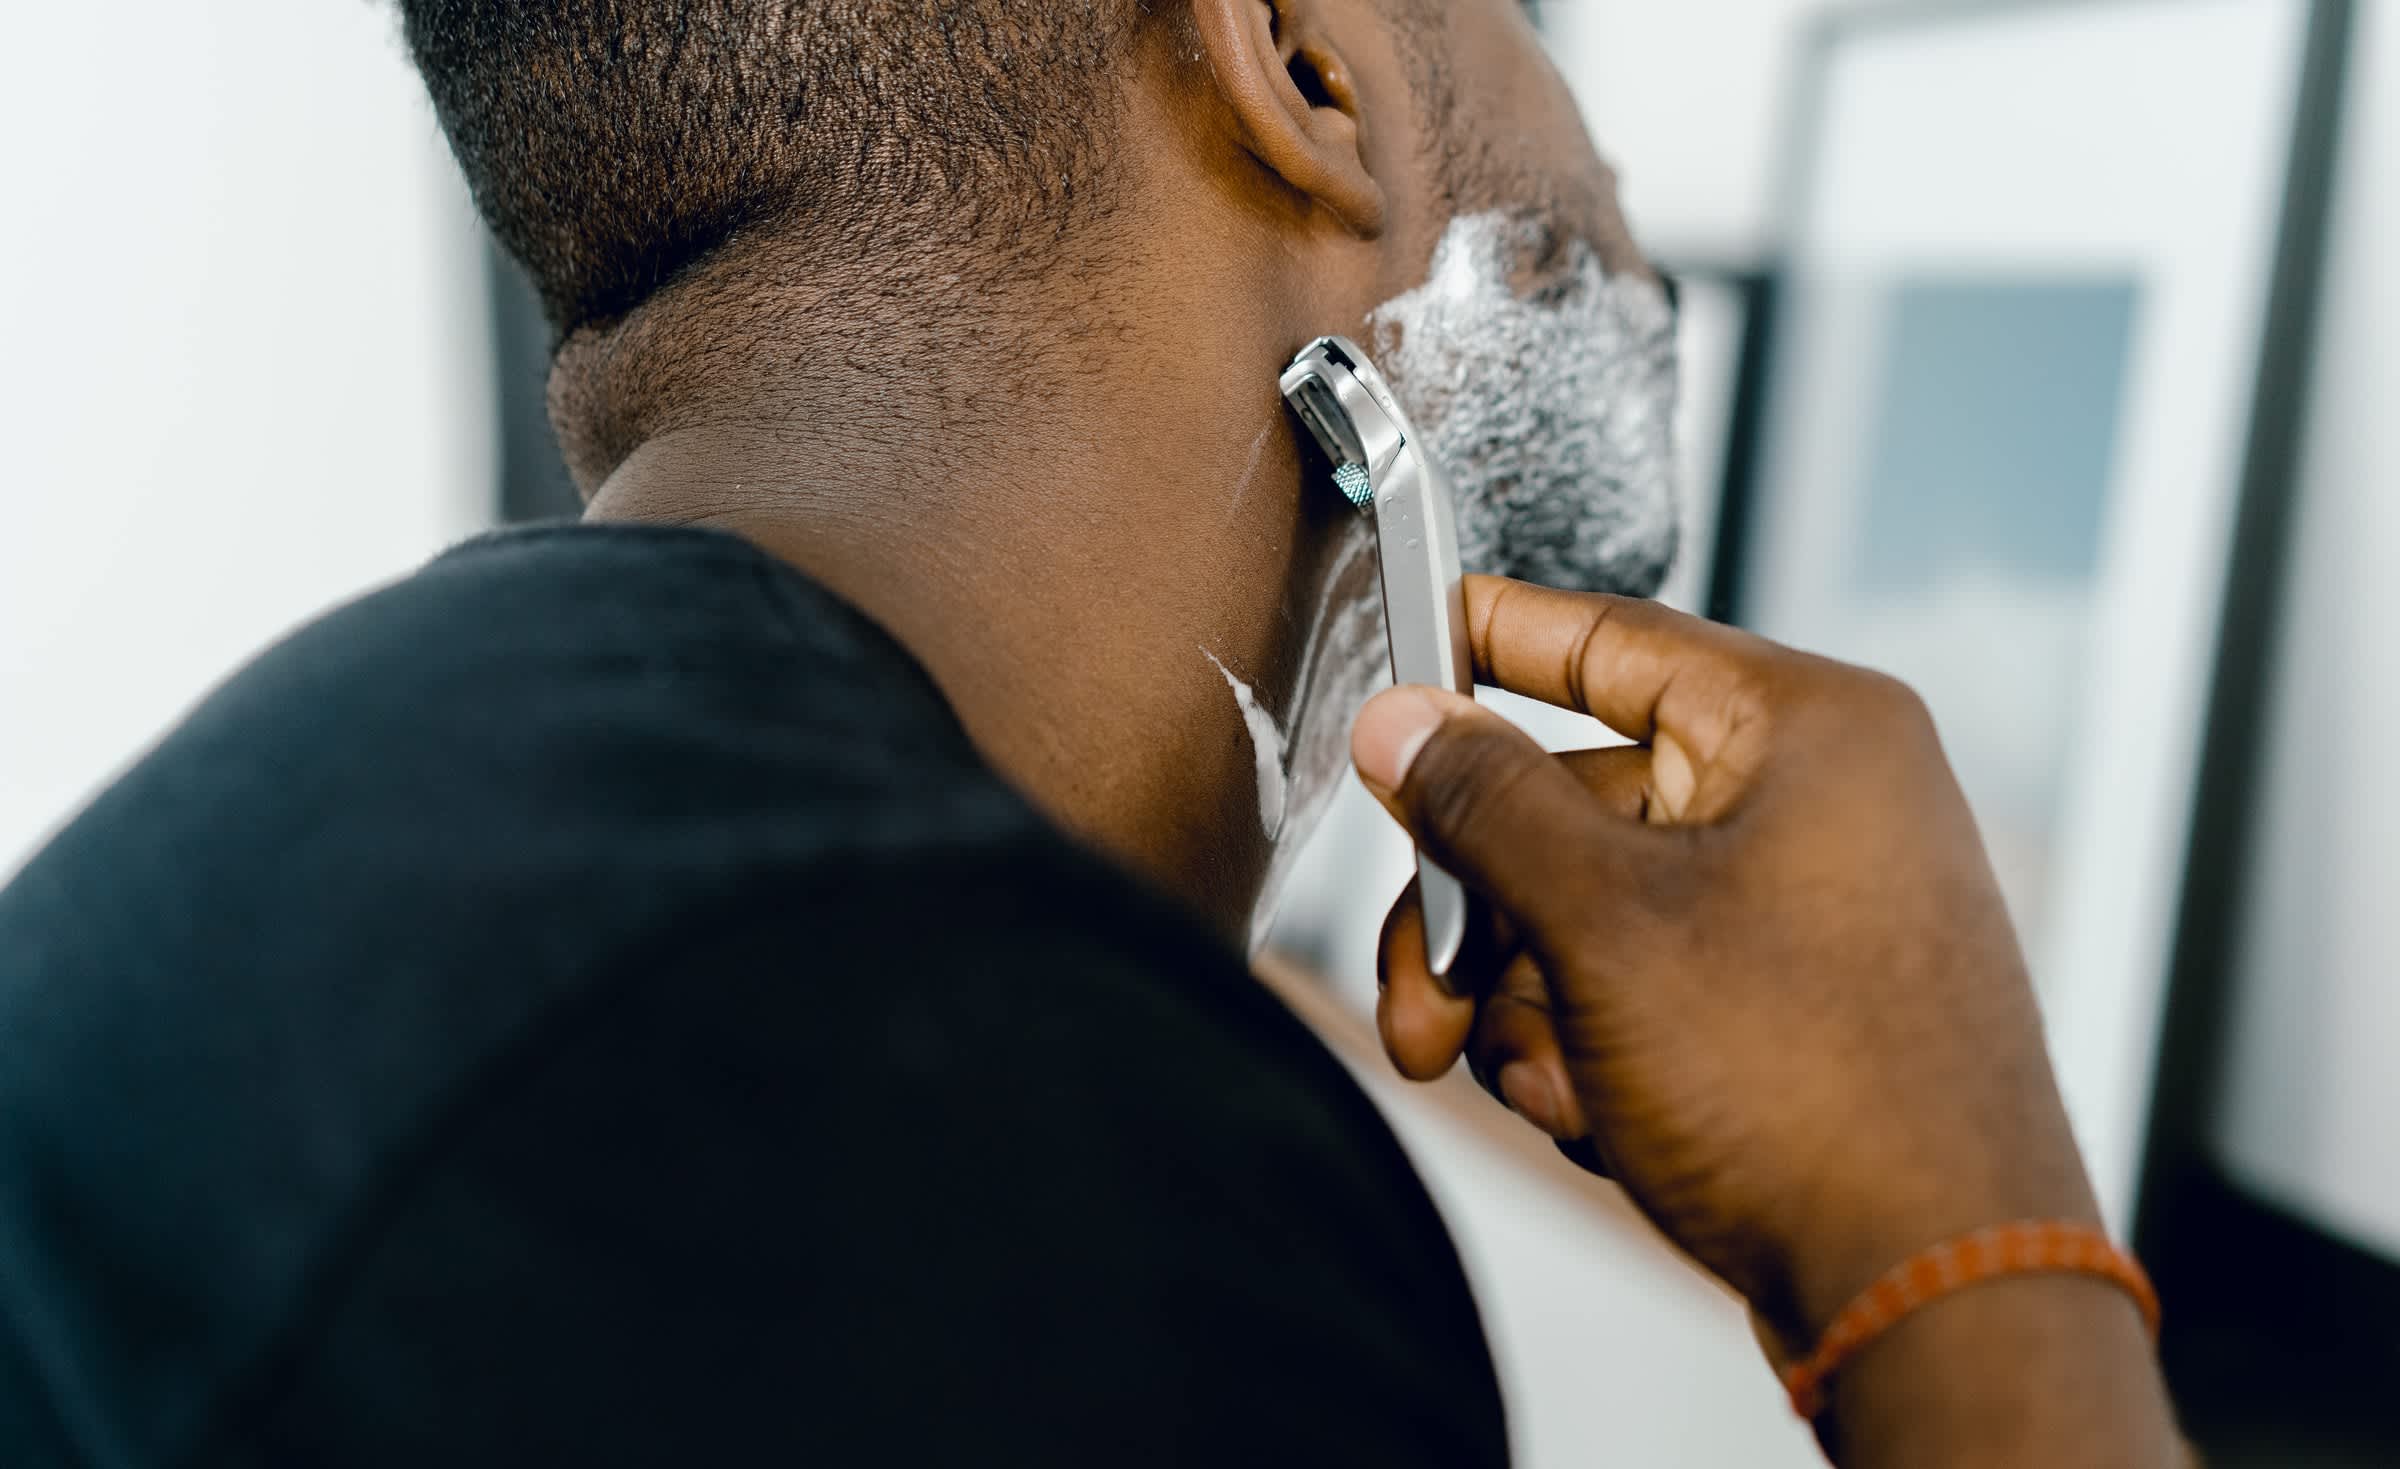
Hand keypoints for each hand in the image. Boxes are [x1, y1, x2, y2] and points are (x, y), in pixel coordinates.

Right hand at [1349, 577, 2103, 1342]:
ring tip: (1542, 1086)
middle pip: (1573, 808)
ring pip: (1592, 913)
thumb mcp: (1605, 925)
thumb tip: (1403, 722)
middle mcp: (1818, 804)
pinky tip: (1600, 1118)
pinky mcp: (1795, 1008)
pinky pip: (1644, 988)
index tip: (1412, 634)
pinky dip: (1593, 1050)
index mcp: (1805, 732)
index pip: (1614, 638)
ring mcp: (1810, 911)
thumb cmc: (1818, 1094)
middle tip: (1421, 1000)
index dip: (1493, 637)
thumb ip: (1484, 806)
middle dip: (1479, 919)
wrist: (1937, 1296)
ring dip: (1528, 1004)